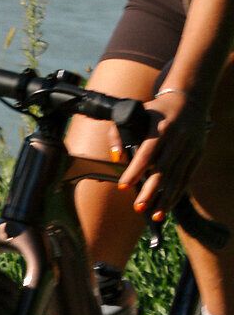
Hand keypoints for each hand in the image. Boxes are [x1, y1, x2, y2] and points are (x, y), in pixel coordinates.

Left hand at [115, 90, 211, 226]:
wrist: (189, 99)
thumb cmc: (155, 110)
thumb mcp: (134, 113)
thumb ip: (118, 134)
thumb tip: (116, 157)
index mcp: (161, 126)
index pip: (147, 151)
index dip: (135, 170)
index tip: (123, 186)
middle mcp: (179, 137)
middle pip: (164, 168)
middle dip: (151, 190)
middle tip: (138, 207)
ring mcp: (191, 146)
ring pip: (178, 176)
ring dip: (165, 198)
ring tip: (153, 215)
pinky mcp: (198, 153)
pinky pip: (187, 177)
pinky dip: (177, 193)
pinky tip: (166, 207)